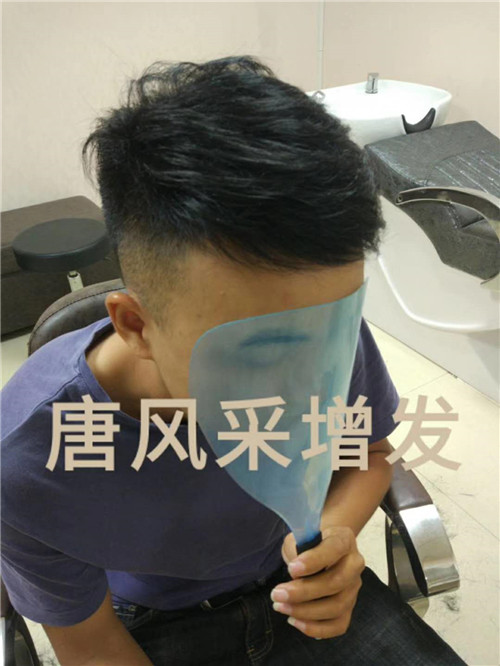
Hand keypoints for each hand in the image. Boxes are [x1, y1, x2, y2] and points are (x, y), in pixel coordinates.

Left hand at [272, 525, 364, 639]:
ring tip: (280, 606)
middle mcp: (354, 564)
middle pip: (336, 583)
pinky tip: (294, 620)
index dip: (313, 561)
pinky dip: (316, 627)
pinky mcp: (350, 608)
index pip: (334, 549)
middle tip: (277, 594)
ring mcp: (354, 588)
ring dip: (305, 611)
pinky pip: (338, 625)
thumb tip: (294, 573)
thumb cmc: (310, 542)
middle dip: (303, 592)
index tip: (291, 569)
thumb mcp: (301, 535)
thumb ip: (298, 548)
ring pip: (337, 606)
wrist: (324, 548)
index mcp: (344, 540)